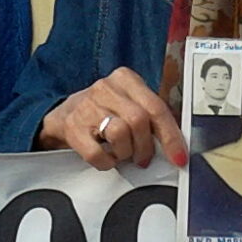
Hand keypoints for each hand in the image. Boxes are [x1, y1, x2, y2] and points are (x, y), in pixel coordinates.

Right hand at [38, 66, 186, 170]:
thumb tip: (176, 144)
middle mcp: (105, 88)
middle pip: (139, 121)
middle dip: (145, 147)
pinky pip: (97, 153)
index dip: (171, 136)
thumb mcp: (128, 104)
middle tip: (143, 158)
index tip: (179, 157)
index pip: (156, 107)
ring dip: (125, 153)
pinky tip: (106, 157)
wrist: (62, 115)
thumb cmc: (103, 111)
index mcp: (125, 79)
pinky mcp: (72, 127)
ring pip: (120, 134)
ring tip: (120, 153)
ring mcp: (86, 107)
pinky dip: (107, 162)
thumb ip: (151, 117)